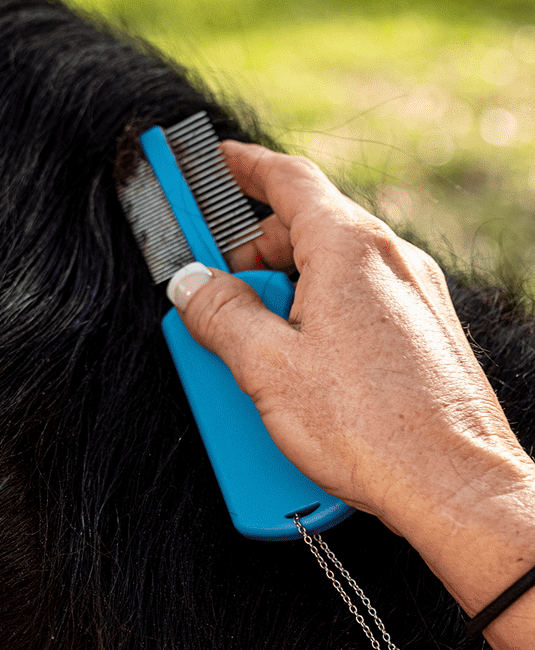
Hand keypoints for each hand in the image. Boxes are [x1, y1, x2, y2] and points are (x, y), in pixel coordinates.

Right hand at [171, 143, 534, 635]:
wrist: (461, 492)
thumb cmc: (377, 431)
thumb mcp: (266, 366)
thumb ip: (218, 313)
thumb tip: (191, 285)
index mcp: (350, 248)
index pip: (287, 176)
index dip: (238, 164)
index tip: (208, 161)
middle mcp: (391, 261)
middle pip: (305, 228)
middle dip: (250, 252)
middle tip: (210, 285)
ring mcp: (416, 299)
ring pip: (330, 272)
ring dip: (283, 295)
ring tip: (254, 347)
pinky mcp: (426, 338)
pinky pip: (357, 308)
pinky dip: (318, 321)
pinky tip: (297, 371)